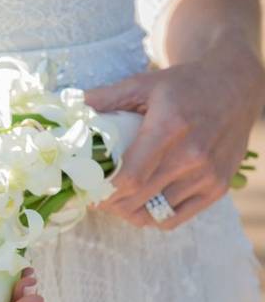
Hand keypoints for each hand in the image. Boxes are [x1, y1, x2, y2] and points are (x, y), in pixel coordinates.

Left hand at [84, 32, 264, 229]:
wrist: (233, 87)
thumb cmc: (183, 85)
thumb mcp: (143, 83)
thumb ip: (105, 97)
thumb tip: (68, 105)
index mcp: (170, 128)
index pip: (131, 176)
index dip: (103, 189)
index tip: (85, 187)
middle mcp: (193, 156)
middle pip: (139, 198)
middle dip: (109, 202)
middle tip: (92, 196)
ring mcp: (208, 175)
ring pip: (155, 214)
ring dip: (128, 212)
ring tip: (113, 200)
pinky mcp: (218, 187)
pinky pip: (176, 218)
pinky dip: (152, 217)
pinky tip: (139, 204)